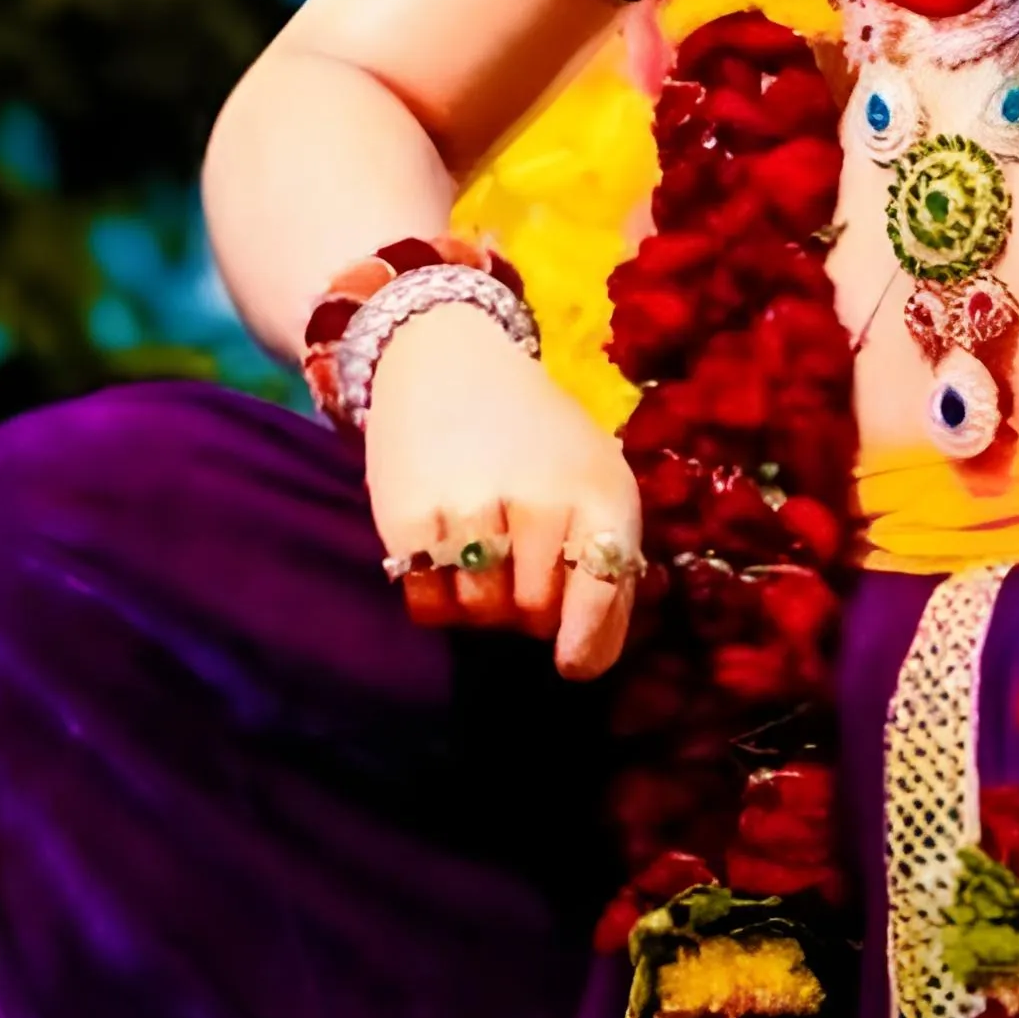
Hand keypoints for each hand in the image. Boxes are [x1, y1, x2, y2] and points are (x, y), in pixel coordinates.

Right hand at [364, 294, 645, 675]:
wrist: (448, 356)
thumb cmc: (537, 434)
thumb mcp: (596, 476)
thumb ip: (609, 562)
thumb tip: (591, 656)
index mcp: (601, 490)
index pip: (602, 595)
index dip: (589, 643)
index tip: (572, 661)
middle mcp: (542, 501)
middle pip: (534, 617)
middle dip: (528, 610)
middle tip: (517, 567)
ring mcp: (473, 510)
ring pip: (479, 615)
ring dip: (479, 605)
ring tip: (481, 554)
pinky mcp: (410, 518)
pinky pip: (427, 606)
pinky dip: (435, 599)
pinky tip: (443, 557)